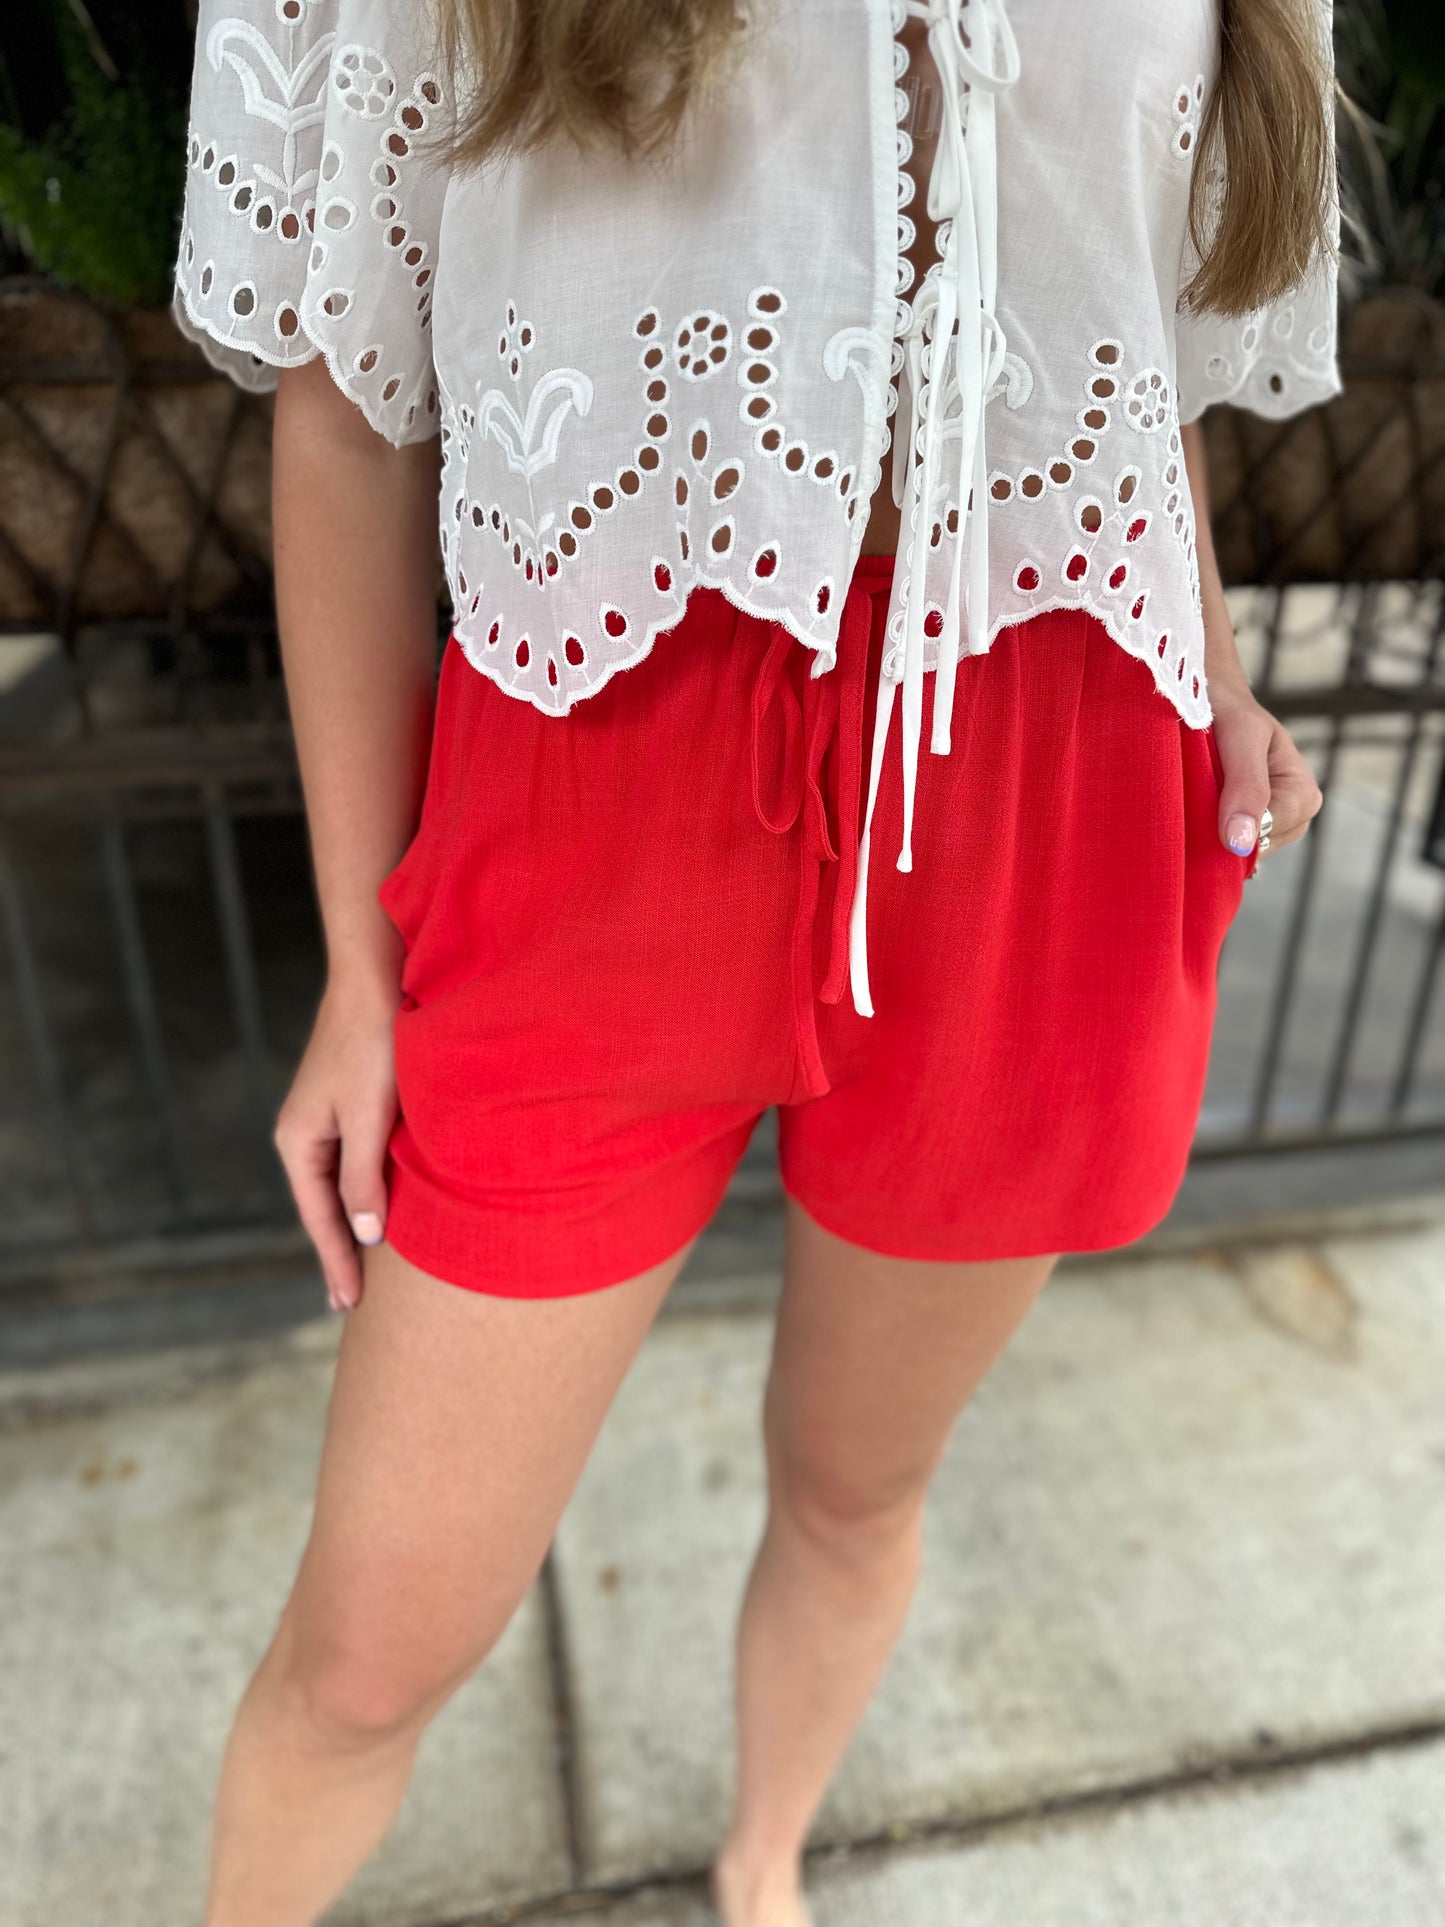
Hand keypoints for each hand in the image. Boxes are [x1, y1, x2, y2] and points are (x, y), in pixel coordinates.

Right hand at [273, 974, 398, 1311]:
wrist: (376, 978)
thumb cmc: (373, 1043)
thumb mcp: (368, 1116)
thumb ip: (364, 1177)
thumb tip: (364, 1235)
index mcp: (298, 1140)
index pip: (319, 1218)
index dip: (337, 1262)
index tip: (349, 1304)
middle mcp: (304, 1134)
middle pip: (325, 1207)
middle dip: (339, 1253)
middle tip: (350, 1304)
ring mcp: (326, 1119)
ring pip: (342, 1184)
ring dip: (355, 1223)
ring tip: (367, 1268)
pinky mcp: (350, 1104)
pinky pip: (355, 1162)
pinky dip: (367, 1191)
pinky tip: (381, 1207)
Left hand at [1208, 671, 1322, 861]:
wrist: (1207, 691)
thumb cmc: (1228, 705)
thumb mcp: (1242, 735)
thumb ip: (1247, 787)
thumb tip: (1241, 844)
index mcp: (1302, 795)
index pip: (1264, 835)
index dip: (1230, 824)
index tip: (1203, 794)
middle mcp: (1288, 815)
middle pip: (1248, 848)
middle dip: (1217, 829)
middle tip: (1195, 789)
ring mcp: (1261, 824)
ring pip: (1229, 849)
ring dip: (1204, 829)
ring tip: (1193, 790)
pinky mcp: (1234, 825)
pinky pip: (1215, 845)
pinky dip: (1198, 831)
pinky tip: (1190, 808)